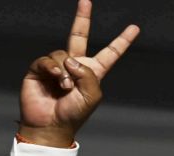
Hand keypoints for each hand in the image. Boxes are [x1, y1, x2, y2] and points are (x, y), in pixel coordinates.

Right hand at [18, 0, 138, 146]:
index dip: (122, 41)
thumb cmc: (74, 114)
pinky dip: (53, 68)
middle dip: (82, 18)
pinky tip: (56, 79)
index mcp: (93, 72)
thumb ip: (88, 74)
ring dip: (66, 71)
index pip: (110, 53)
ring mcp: (57, 66)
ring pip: (63, 53)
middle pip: (79, 36)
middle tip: (86, 1)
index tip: (134, 28)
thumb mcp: (92, 95)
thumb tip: (71, 59)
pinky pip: (47, 59)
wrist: (50, 125)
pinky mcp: (39, 69)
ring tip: (65, 88)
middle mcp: (75, 65)